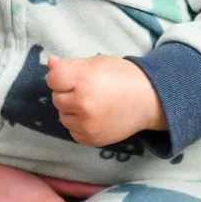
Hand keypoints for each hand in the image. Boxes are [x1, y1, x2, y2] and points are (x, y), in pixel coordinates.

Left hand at [46, 53, 164, 148]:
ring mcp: (87, 124)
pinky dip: (79, 124)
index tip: (74, 77)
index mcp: (84, 80)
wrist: (149, 100)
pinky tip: (96, 116)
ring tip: (93, 103)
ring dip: (72, 110)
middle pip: (56, 98)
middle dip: (68, 93)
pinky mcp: (91, 139)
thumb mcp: (98, 63)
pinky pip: (72, 131)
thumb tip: (50, 62)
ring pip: (62, 116)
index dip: (61, 77)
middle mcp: (84, 104)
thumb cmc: (124, 77)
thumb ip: (71, 64)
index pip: (53, 79)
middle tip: (88, 90)